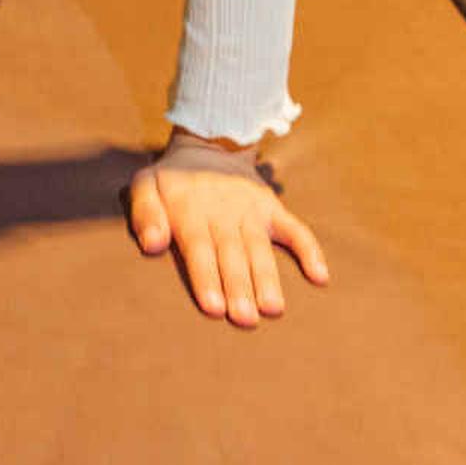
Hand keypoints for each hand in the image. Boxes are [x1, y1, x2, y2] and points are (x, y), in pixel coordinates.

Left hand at [126, 136, 328, 329]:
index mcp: (191, 210)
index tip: (213, 307)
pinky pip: (295, 230)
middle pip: (232, 254)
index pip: (200, 248)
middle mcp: (224, 213)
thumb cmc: (173, 178)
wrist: (209, 145)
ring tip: (273, 309)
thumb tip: (153, 246)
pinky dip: (309, 251)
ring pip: (261, 249)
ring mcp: (252, 211)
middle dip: (239, 287)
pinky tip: (320, 277)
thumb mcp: (145, 185)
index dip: (206, 278)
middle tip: (245, 319)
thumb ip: (146, 214)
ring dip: (268, 279)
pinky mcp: (273, 209)